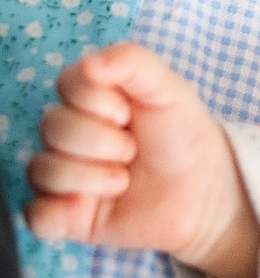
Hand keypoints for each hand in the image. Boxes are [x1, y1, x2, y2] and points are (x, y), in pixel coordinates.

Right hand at [25, 43, 259, 277]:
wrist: (205, 191)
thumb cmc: (184, 135)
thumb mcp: (169, 90)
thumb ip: (133, 63)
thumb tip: (89, 63)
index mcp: (93, 98)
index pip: (67, 84)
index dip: (97, 100)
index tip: (129, 112)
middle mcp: (72, 133)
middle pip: (52, 126)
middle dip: (100, 140)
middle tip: (133, 150)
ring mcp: (65, 173)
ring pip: (41, 169)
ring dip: (90, 177)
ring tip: (124, 180)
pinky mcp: (65, 215)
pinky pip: (36, 214)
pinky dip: (59, 212)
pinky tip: (91, 206)